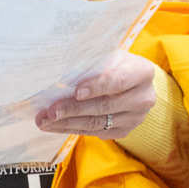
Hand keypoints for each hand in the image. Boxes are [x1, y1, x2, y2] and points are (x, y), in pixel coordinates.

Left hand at [36, 53, 156, 138]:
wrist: (132, 82)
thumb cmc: (114, 63)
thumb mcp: (108, 55)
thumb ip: (92, 64)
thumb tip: (61, 75)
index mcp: (143, 72)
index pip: (119, 81)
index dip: (97, 86)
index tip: (75, 91)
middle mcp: (143, 98)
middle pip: (105, 106)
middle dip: (73, 109)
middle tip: (50, 111)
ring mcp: (135, 118)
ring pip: (97, 123)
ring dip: (67, 123)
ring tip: (44, 120)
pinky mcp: (124, 131)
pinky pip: (94, 132)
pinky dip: (71, 129)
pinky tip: (54, 125)